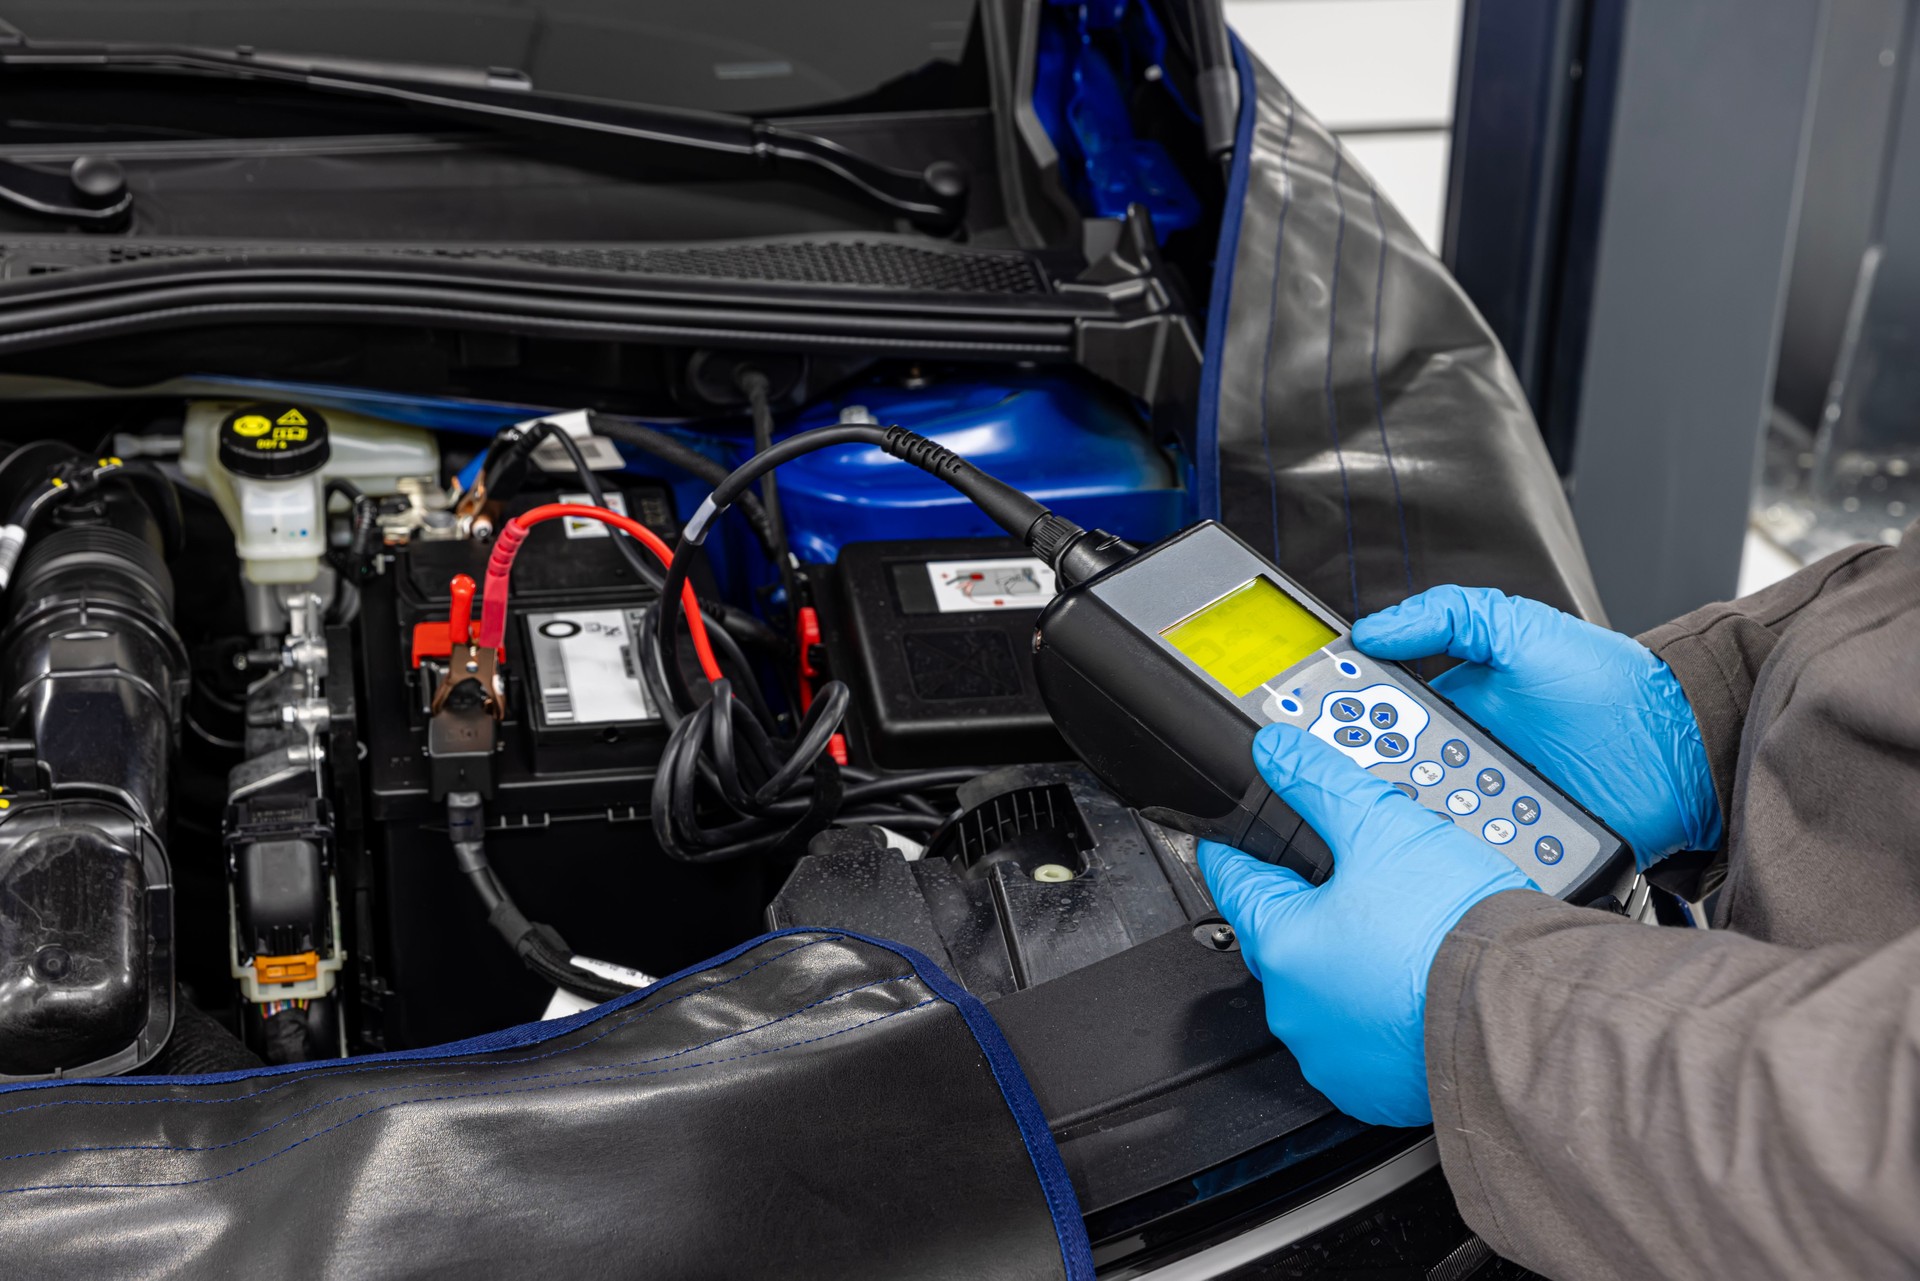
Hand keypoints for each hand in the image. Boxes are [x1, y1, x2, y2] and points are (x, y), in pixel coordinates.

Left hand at [1199, 724, 1535, 1126]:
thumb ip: (1319, 783)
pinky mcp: (1375, 1091)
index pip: (1236, 883)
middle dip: (1311, 908)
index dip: (1237, 851)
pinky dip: (1379, 1014)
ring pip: (1323, 991)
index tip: (1230, 843)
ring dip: (1346, 965)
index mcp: (1283, 945)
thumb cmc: (1454, 930)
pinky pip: (1362, 1040)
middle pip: (1283, 938)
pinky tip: (1413, 987)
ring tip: (1399, 936)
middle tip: (1359, 885)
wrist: (1522, 1011)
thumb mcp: (1381, 827)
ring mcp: (1333, 1056)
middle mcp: (1295, 1010)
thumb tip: (1275, 752)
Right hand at [1351, 586, 1720, 867]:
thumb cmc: (1610, 688)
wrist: (1678, 753)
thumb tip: (1375, 629)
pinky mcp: (1508, 849)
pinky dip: (1450, 858)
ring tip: (1405, 808)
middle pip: (1385, 774)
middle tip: (1356, 771)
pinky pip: (1465, 859)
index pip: (1376, 716)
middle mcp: (1458, 760)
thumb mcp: (1524, 630)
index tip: (1310, 722)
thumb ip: (1451, 615)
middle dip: (1365, 774)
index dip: (1342, 719)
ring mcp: (1480, 808)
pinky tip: (1444, 850)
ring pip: (1417, 821)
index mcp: (1451, 708)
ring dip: (1406, 818)